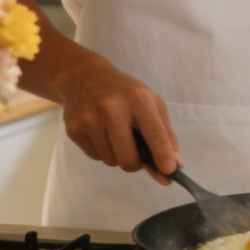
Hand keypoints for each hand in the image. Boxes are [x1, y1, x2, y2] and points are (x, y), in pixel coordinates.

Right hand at [54, 54, 180, 182]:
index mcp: (138, 99)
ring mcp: (90, 119)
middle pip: (128, 159)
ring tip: (116, 134)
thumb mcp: (151, 103)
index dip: (163, 155)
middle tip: (136, 151)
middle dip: (136, 163)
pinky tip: (101, 132)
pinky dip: (102, 151)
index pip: (154, 134)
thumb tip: (175, 164)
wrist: (84, 77)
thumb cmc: (124, 92)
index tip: (169, 171)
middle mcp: (112, 108)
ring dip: (118, 155)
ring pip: (111, 161)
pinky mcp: (74, 129)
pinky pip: (95, 157)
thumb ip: (165, 134)